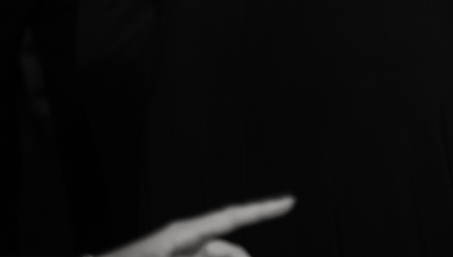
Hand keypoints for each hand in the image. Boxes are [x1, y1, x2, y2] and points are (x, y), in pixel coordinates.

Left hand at [100, 196, 294, 256]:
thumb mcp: (163, 256)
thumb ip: (205, 252)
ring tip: (239, 256)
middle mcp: (183, 241)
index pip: (230, 216)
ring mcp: (177, 253)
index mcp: (182, 234)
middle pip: (225, 247)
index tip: (289, 202)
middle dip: (241, 255)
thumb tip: (236, 251)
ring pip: (214, 256)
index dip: (262, 209)